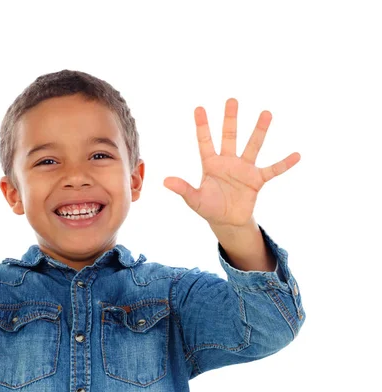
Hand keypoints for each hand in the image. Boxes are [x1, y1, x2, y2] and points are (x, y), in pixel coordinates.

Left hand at [163, 98, 299, 226]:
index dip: (202, 126)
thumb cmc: (208, 207)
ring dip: (259, 131)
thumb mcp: (194, 200)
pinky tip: (297, 155)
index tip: (199, 107)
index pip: (205, 141)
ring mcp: (244, 169)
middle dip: (230, 119)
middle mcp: (228, 162)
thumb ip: (183, 189)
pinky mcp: (257, 180)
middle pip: (229, 136)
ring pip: (252, 146)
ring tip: (266, 113)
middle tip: (232, 99)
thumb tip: (165, 181)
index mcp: (210, 164)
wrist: (226, 221)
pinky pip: (273, 170)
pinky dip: (284, 164)